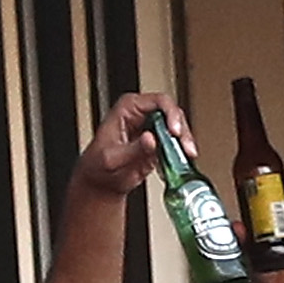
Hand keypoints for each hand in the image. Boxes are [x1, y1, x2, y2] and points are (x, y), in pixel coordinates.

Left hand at [73, 92, 191, 198]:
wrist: (100, 181)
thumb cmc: (97, 166)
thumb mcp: (112, 158)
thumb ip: (133, 149)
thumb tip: (151, 138)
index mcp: (127, 108)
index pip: (158, 101)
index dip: (171, 114)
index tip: (174, 131)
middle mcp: (142, 114)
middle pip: (173, 113)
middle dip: (182, 130)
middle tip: (184, 147)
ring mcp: (153, 127)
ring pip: (179, 127)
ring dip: (185, 142)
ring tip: (186, 155)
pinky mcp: (160, 142)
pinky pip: (177, 142)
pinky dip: (182, 151)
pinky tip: (181, 161)